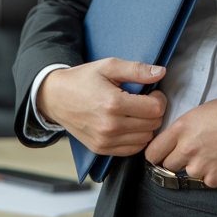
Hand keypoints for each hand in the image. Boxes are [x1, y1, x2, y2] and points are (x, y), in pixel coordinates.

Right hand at [37, 58, 166, 156]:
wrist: (55, 97)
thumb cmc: (82, 80)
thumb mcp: (108, 66)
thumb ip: (136, 69)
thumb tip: (160, 73)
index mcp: (113, 103)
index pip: (155, 109)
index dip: (159, 99)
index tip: (152, 93)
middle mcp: (110, 126)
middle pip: (152, 125)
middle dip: (153, 112)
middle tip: (144, 101)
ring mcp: (105, 140)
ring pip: (145, 139)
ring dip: (146, 126)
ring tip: (135, 113)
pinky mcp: (102, 149)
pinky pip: (132, 150)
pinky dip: (136, 138)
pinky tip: (129, 124)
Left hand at [144, 96, 216, 187]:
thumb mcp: (199, 111)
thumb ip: (182, 128)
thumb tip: (173, 139)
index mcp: (180, 129)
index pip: (153, 151)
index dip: (154, 154)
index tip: (157, 156)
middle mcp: (186, 149)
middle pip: (167, 165)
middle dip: (174, 161)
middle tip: (188, 154)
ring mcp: (199, 166)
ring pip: (186, 173)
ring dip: (194, 167)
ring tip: (210, 154)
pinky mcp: (213, 179)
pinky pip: (204, 180)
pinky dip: (211, 174)